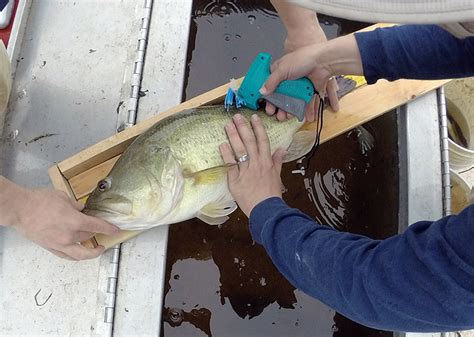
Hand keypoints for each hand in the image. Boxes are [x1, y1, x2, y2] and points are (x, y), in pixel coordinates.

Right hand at [4, 182, 118, 259]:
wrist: (20, 209)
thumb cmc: (40, 201)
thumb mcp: (64, 198)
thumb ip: (76, 206)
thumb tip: (82, 210)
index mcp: (75, 221)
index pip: (98, 226)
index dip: (109, 229)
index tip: (116, 230)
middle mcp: (69, 235)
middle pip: (89, 236)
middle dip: (96, 232)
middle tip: (100, 228)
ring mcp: (60, 244)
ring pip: (81, 253)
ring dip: (91, 252)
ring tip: (98, 248)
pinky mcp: (51, 248)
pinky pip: (67, 256)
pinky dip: (76, 256)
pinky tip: (80, 253)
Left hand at [219, 113, 286, 216]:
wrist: (266, 210)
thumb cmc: (271, 194)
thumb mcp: (277, 176)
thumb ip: (277, 161)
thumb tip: (282, 149)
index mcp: (267, 162)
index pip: (263, 141)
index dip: (258, 128)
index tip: (253, 117)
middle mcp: (257, 163)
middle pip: (249, 142)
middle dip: (243, 128)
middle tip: (236, 117)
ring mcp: (246, 171)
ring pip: (239, 150)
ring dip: (233, 136)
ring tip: (227, 125)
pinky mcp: (236, 180)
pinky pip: (231, 165)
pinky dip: (226, 155)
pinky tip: (222, 145)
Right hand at [265, 19, 339, 121]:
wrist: (323, 62)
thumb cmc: (304, 59)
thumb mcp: (282, 69)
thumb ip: (271, 81)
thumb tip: (262, 91)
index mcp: (280, 70)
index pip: (269, 83)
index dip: (266, 93)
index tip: (263, 102)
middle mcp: (288, 78)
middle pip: (279, 95)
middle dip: (276, 105)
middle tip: (273, 112)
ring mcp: (298, 85)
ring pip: (291, 101)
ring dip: (287, 110)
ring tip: (285, 116)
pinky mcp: (308, 91)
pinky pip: (304, 102)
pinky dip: (303, 110)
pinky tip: (299, 116)